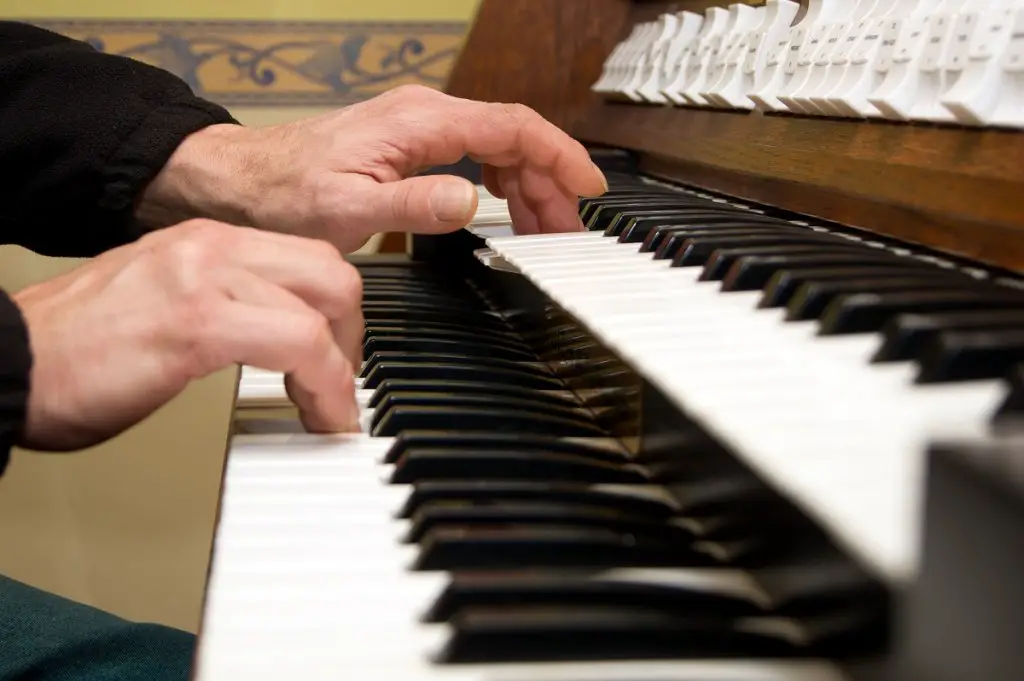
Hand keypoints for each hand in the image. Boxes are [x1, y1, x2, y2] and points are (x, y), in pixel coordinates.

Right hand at [12, 220, 362, 450]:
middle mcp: (211, 248)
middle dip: (352, 336)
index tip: (338, 357)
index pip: (309, 258)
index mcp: (205, 243)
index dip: (337, 314)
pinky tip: (320, 418)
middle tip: (341, 384)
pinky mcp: (195, 323)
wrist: (7, 361)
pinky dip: (326, 388)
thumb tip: (272, 340)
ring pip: (325, 304)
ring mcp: (203, 278)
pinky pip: (298, 345)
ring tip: (333, 410)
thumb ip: (220, 306)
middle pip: (332, 273)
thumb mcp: (162, 304)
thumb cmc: (73, 350)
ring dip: (344, 369)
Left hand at [139, 85, 608, 251]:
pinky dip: (500, 183)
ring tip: (543, 229)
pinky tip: (503, 209)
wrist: (239, 182)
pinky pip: (473, 155)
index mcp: (420, 123)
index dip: (558, 156)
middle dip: (548, 182)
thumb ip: (414, 204)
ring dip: (527, 186)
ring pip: (496, 147)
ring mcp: (417, 128)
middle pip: (512, 138)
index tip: (587, 187)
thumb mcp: (347, 208)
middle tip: (566, 231)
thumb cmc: (282, 194)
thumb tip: (472, 202)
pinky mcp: (408, 144)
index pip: (512, 128)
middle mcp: (424, 116)